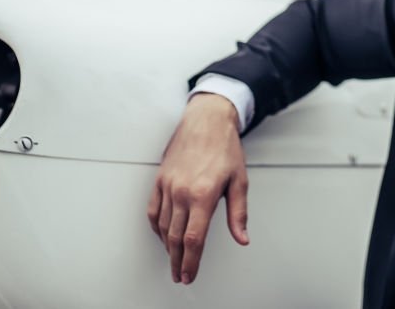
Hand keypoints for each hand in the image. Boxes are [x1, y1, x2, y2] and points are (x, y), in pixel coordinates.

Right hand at [147, 93, 249, 284]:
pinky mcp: (160, 179)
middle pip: (175, 237)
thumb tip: (242, 237)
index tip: (190, 274)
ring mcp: (168, 185)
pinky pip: (153, 210)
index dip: (191, 261)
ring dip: (167, 247)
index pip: (194, 238)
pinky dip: (156, 227)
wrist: (206, 120)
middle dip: (178, 261)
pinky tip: (162, 235)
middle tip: (181, 275)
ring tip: (173, 260)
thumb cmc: (224, 146)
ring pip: (163, 226)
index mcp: (203, 194)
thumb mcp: (240, 180)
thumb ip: (238, 213)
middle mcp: (181, 191)